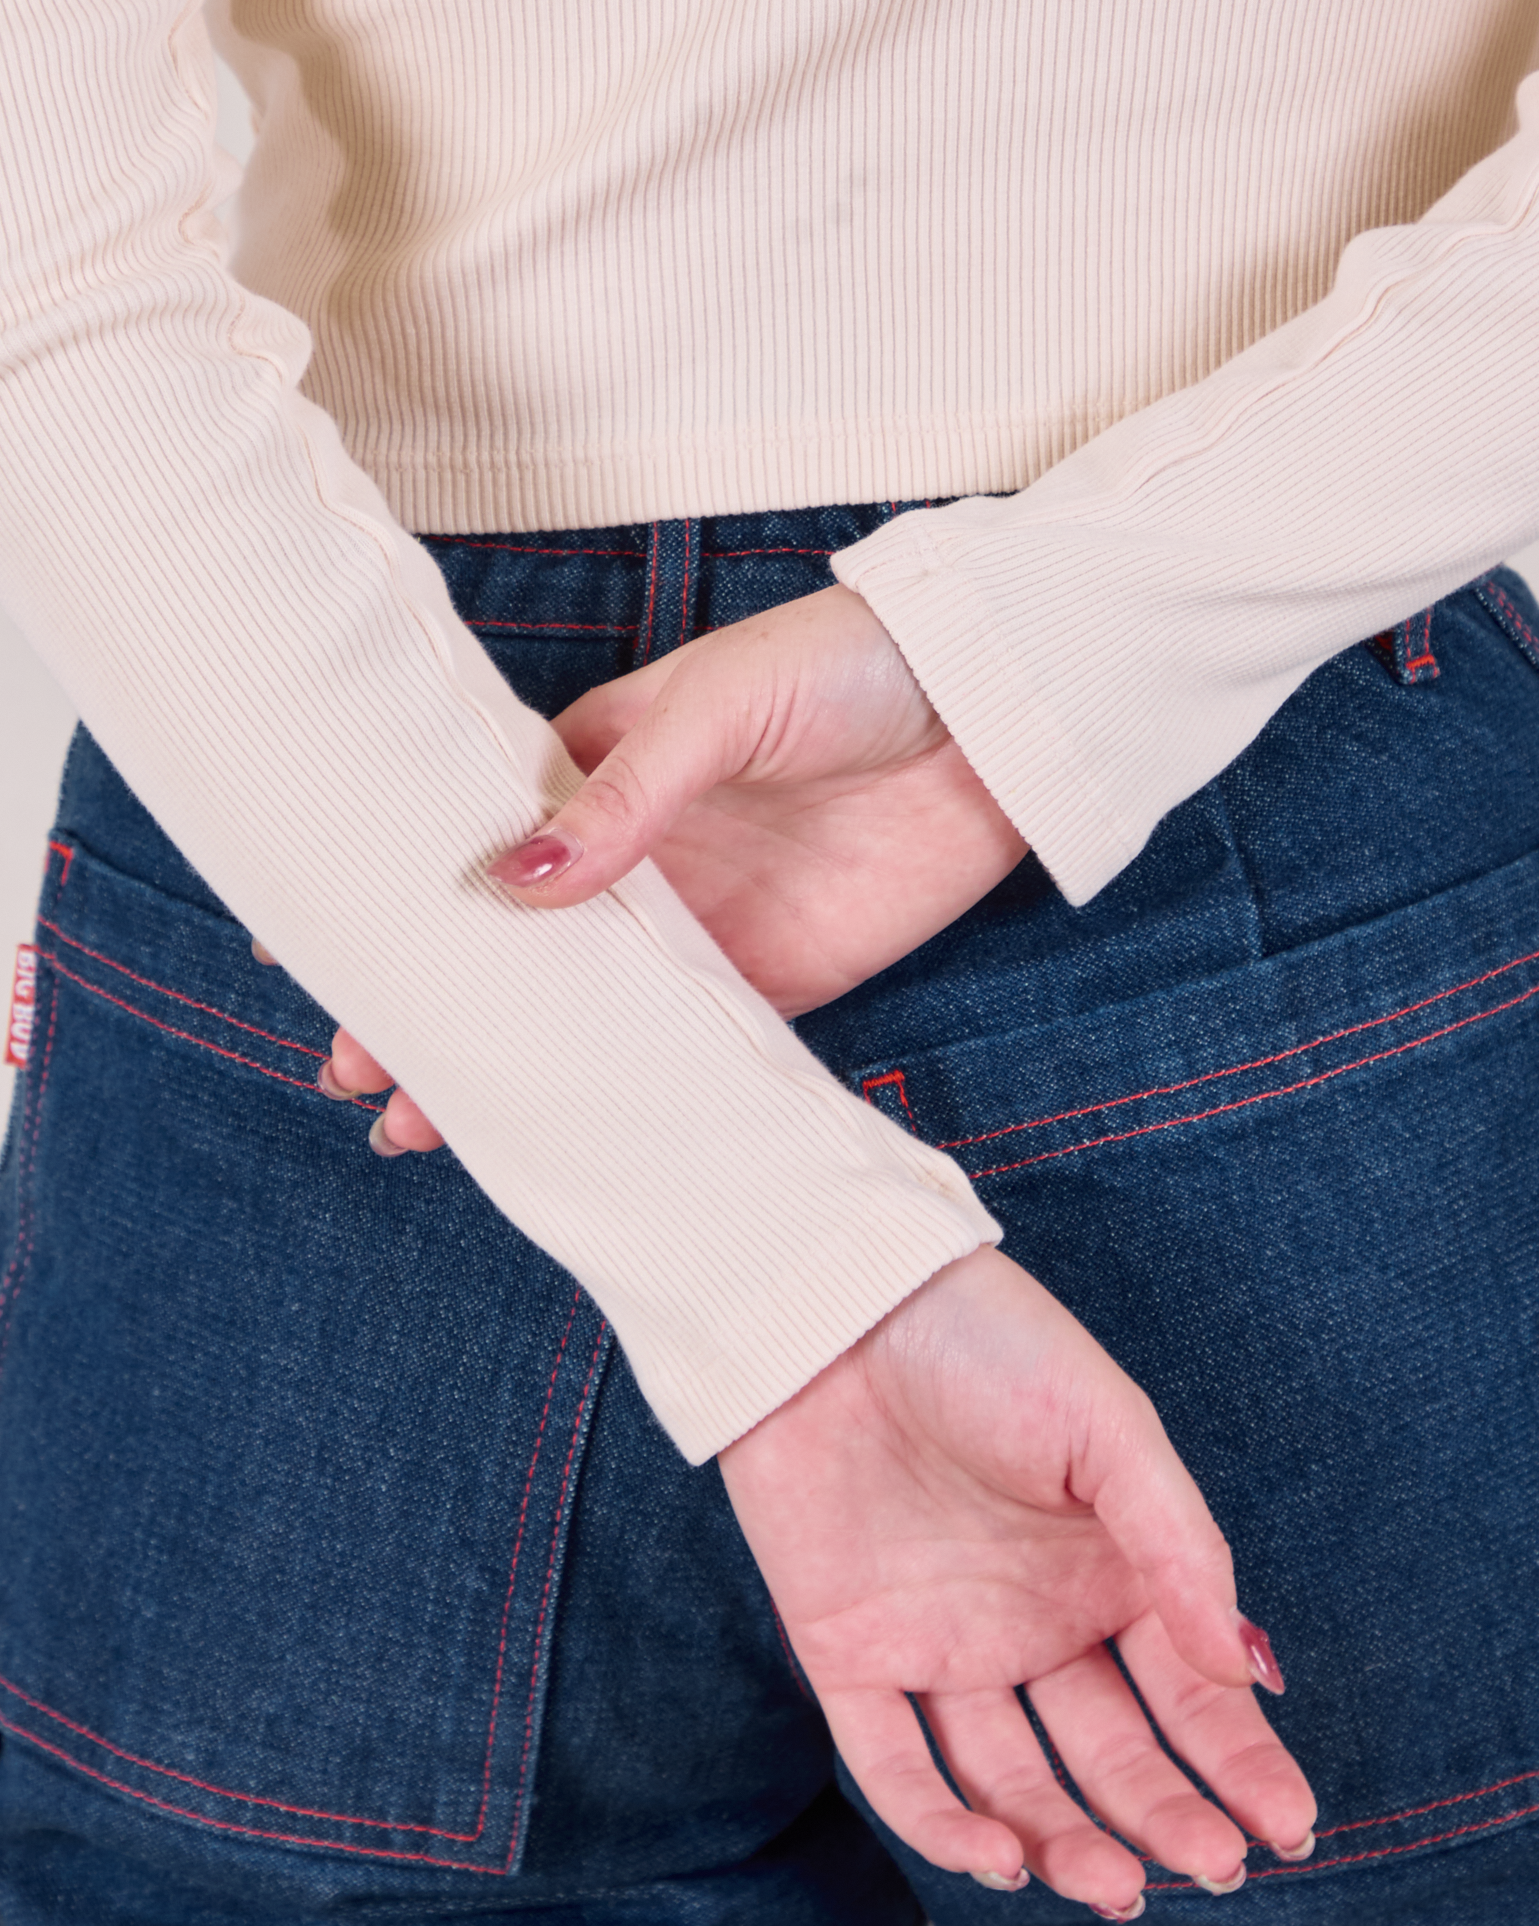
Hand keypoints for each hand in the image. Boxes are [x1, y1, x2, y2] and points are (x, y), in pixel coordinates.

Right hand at [315, 582, 1026, 1146]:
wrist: (992, 715)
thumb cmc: (847, 669)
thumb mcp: (720, 707)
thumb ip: (624, 800)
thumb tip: (514, 884)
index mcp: (595, 772)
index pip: (472, 847)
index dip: (400, 900)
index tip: (314, 952)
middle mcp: (632, 862)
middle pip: (509, 949)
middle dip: (434, 1008)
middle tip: (358, 1073)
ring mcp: (694, 928)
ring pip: (578, 1015)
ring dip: (510, 1068)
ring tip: (420, 1129)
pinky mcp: (769, 982)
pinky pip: (679, 1052)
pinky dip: (621, 1095)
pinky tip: (564, 1137)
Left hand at [718, 1245, 1315, 1913]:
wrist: (839, 1308)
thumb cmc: (986, 1344)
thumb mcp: (1107, 1428)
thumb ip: (1178, 1547)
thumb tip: (1246, 1669)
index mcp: (1107, 1571)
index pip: (1189, 1692)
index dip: (1239, 1762)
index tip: (1288, 1828)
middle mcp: (1032, 1622)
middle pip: (1108, 1751)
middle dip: (1164, 1815)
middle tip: (1210, 1864)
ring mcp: (943, 1643)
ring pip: (1010, 1778)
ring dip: (1064, 1838)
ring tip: (1113, 1882)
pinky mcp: (851, 1652)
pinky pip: (896, 1764)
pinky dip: (943, 1823)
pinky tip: (1000, 1856)